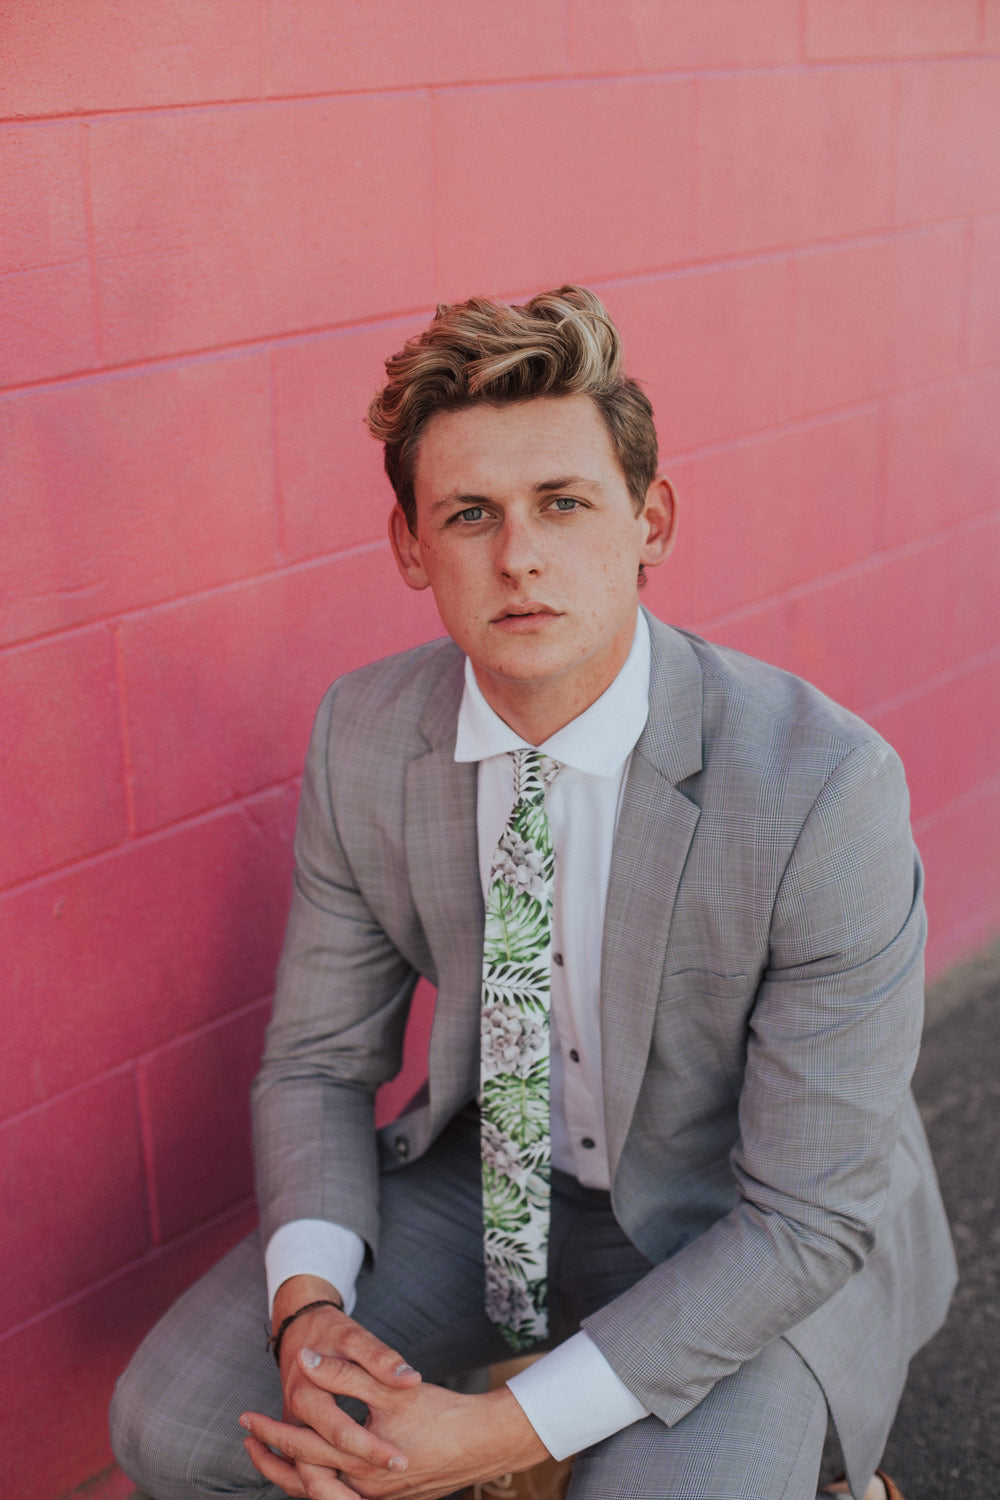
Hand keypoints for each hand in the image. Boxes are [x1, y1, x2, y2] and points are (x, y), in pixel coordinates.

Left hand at [242, 1363, 548, 1499]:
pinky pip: (342, 1498)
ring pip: (321, 1495)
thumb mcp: (389, 1387)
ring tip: (271, 1459)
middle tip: (247, 1442)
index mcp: (359, 1462)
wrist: (484, 1442)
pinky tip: (316, 1470)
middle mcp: (363, 1490)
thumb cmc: (440, 1413)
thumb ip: (344, 1373)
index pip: (300, 1448)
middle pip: (303, 1481)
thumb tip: (306, 1360)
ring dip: (293, 1476)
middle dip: (272, 1461)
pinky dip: (320, 1485)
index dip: (270, 1432)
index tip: (247, 1419)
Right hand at [254, 1275, 421, 1496]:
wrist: (299, 1329)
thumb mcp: (355, 1337)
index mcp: (306, 1395)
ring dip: (335, 1495)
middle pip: (318, 1467)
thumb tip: (409, 1378)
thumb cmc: (331, 1333)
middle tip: (394, 1483)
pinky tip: (355, 1495)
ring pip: (308, 1477)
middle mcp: (295, 1419)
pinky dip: (327, 1486)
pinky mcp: (299, 1435)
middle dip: (354, 1486)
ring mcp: (294, 1430)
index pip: (341, 1433)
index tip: (402, 1461)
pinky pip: (308, 1469)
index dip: (372, 1449)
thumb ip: (381, 1358)